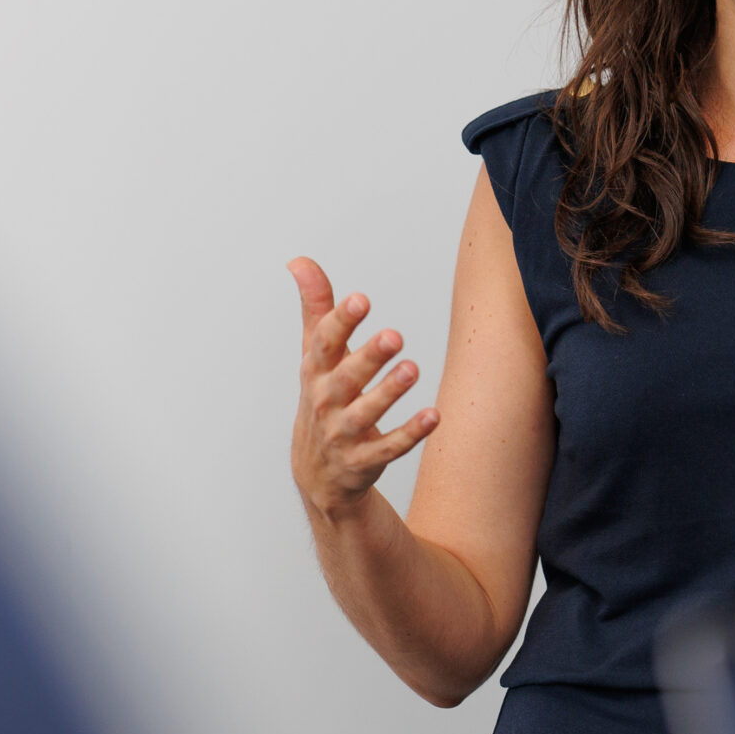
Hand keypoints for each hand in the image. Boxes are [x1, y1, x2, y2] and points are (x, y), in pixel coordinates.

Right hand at [289, 256, 439, 519]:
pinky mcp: (365, 460)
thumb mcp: (316, 356)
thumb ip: (316, 308)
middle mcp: (326, 402)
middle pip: (345, 378)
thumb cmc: (323, 398)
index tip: (361, 299)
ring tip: (413, 369)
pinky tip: (435, 416)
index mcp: (315, 372)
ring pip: (366, 414)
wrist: (317, 472)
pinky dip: (411, 434)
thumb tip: (299, 261)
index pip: (323, 343)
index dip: (340, 321)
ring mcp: (343, 434)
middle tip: (394, 336)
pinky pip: (389, 447)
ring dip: (389, 392)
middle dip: (368, 357)